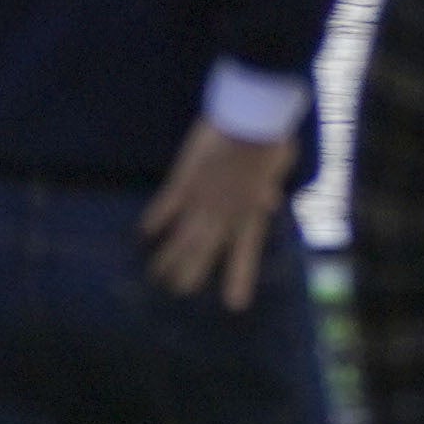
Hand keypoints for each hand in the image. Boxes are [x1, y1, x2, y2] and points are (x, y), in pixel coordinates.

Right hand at [137, 118, 300, 304]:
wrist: (251, 119)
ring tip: (157, 277)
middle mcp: (225, 214)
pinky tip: (143, 235)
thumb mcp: (279, 166)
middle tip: (180, 293)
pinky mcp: (184, 182)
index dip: (239, 277)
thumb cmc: (271, 137)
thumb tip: (271, 202)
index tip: (235, 305)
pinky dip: (154, 220)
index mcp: (253, 211)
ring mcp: (202, 201)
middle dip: (192, 274)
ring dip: (169, 258)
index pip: (246, 252)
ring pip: (182, 237)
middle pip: (205, 251)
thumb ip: (270, 187)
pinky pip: (166, 206)